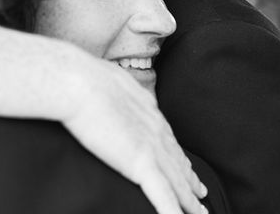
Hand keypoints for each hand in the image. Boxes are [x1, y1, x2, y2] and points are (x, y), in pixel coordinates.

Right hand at [62, 58, 207, 213]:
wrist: (78, 83)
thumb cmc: (83, 78)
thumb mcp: (107, 80)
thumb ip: (117, 92)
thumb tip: (111, 92)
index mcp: (147, 109)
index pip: (167, 138)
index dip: (178, 155)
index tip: (185, 165)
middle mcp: (156, 129)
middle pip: (178, 161)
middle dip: (190, 180)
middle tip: (201, 193)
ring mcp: (152, 147)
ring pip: (178, 183)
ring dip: (190, 202)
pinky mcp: (141, 164)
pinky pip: (164, 197)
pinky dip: (173, 212)